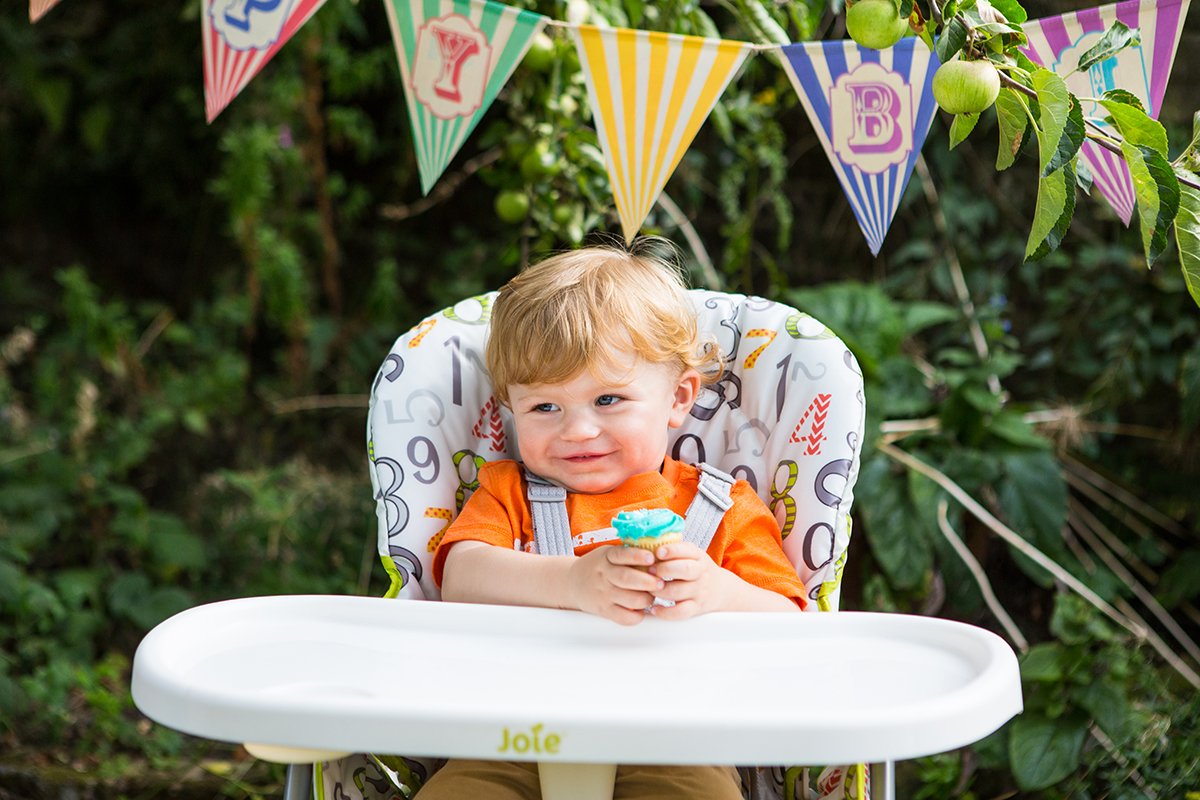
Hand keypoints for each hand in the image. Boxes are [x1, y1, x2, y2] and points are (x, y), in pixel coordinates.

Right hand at [567, 545, 663, 625]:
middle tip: (660, 583)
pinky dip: (636, 616)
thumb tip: (658, 553)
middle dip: (647, 581)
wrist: (573, 582)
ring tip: (652, 596)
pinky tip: (642, 611)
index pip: (622, 555)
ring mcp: (604, 594)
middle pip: (626, 578)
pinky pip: (623, 617)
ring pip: (628, 599)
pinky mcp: (604, 610)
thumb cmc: (598, 567)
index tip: (651, 558)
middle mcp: (604, 575)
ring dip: (645, 599)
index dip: (637, 556)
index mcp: (606, 557)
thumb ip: (626, 554)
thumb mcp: (608, 553)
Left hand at [648, 542, 801, 617]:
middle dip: (664, 570)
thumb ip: (674, 549)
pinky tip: (655, 608)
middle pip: (685, 570)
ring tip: (649, 588)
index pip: (688, 550)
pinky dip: (666, 613)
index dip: (672, 550)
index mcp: (698, 556)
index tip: (659, 552)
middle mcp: (700, 573)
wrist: (719, 589)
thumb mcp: (691, 554)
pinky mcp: (695, 608)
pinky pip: (681, 612)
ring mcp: (699, 591)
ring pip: (679, 592)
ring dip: (660, 590)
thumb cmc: (696, 569)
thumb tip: (646, 539)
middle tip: (650, 570)